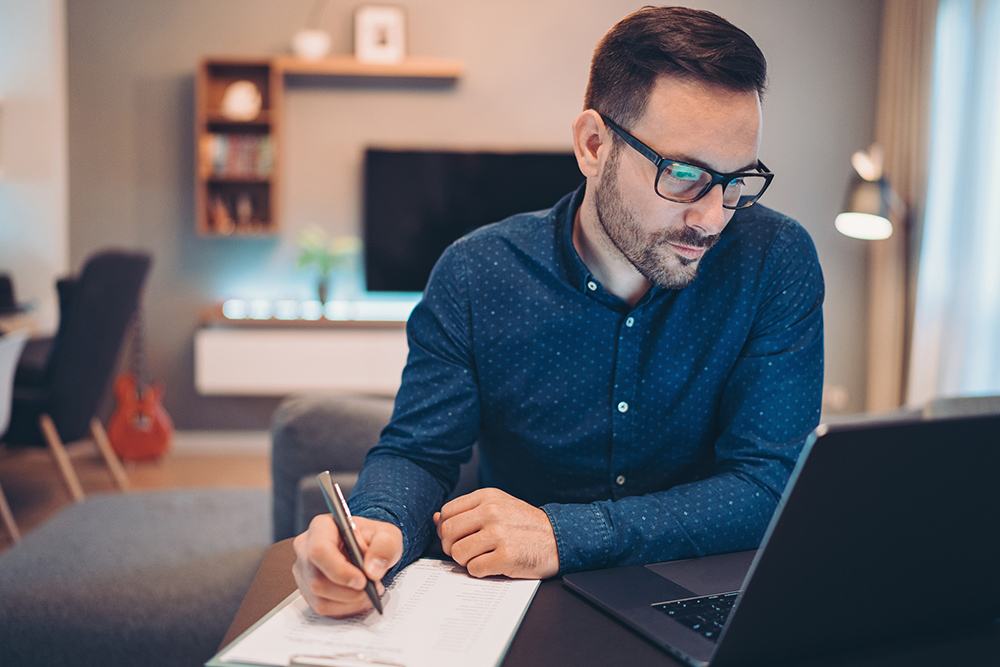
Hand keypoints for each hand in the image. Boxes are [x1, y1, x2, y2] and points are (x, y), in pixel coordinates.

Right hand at [292, 514, 402, 617]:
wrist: (368, 550)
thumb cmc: (372, 539)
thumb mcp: (387, 535)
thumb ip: (385, 547)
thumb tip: (373, 570)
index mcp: (321, 527)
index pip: (319, 550)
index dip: (339, 570)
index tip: (362, 580)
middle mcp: (306, 548)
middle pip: (317, 580)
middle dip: (349, 591)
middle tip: (373, 587)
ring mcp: (304, 571)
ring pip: (320, 598)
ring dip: (350, 601)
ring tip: (369, 591)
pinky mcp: (307, 590)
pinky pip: (322, 608)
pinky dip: (345, 608)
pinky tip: (359, 598)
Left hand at [434, 488, 559, 578]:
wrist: (558, 538)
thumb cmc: (525, 525)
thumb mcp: (498, 507)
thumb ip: (468, 511)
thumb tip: (436, 519)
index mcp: (487, 497)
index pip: (446, 513)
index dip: (445, 529)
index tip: (456, 537)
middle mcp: (491, 512)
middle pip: (447, 533)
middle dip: (451, 547)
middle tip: (465, 552)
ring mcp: (499, 534)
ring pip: (458, 553)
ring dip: (466, 561)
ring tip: (482, 557)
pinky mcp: (506, 556)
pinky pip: (474, 569)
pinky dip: (480, 571)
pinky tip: (493, 565)